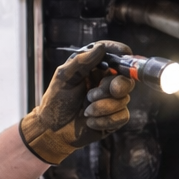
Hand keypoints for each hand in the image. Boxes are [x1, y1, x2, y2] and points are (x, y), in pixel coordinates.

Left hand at [19, 41, 136, 164]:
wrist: (53, 131)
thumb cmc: (56, 102)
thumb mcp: (63, 77)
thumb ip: (81, 61)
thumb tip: (100, 47)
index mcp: (94, 68)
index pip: (113, 55)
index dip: (121, 53)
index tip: (124, 53)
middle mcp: (105, 82)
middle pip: (125, 78)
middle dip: (114, 86)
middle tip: (99, 93)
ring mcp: (111, 100)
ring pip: (123, 99)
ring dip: (102, 106)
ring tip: (86, 110)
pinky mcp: (114, 118)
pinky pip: (122, 116)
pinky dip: (104, 120)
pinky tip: (90, 122)